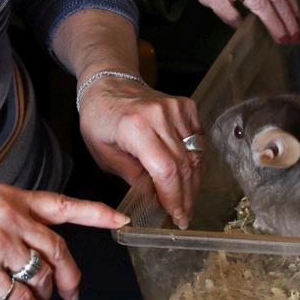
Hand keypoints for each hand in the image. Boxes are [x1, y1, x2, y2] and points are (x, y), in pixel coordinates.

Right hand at [0, 184, 128, 299]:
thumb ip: (21, 220)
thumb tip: (48, 252)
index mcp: (14, 199)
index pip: (64, 205)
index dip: (97, 213)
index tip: (122, 218)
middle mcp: (9, 216)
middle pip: (58, 249)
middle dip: (70, 275)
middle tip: (72, 291)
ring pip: (42, 273)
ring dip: (46, 294)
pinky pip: (21, 295)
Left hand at [78, 78, 202, 228]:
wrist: (110, 84)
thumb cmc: (101, 120)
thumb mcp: (105, 156)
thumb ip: (133, 178)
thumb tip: (156, 201)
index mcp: (135, 127)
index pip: (165, 170)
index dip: (174, 197)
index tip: (176, 216)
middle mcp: (160, 115)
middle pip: (184, 165)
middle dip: (185, 196)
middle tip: (183, 216)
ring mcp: (177, 109)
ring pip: (196, 156)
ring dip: (193, 183)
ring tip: (186, 201)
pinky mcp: (187, 107)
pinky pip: (199, 142)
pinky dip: (196, 163)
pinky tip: (189, 178)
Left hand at [192, 0, 299, 42]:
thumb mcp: (212, 0)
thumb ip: (229, 14)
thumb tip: (241, 26)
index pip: (267, 11)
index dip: (277, 27)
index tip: (284, 40)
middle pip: (280, 0)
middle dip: (290, 19)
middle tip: (296, 36)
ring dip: (292, 6)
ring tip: (298, 21)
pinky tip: (290, 1)